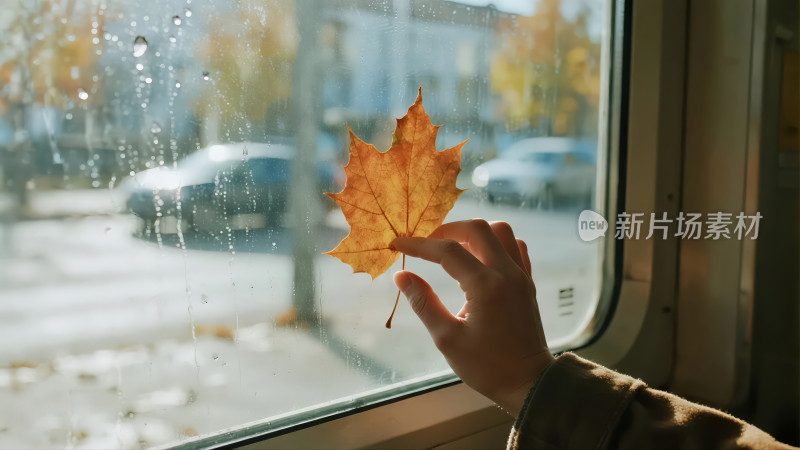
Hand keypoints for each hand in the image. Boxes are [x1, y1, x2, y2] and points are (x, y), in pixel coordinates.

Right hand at [392, 219, 552, 414]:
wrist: (528, 382)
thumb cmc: (486, 366)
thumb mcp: (447, 338)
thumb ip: (423, 302)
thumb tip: (401, 276)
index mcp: (485, 286)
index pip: (447, 251)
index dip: (419, 245)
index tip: (398, 244)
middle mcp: (507, 273)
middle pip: (477, 229)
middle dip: (447, 229)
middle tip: (427, 243)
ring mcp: (521, 276)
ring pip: (501, 232)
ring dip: (474, 232)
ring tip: (453, 247)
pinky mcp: (528, 283)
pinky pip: (516, 248)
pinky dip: (496, 243)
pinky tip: (480, 257)